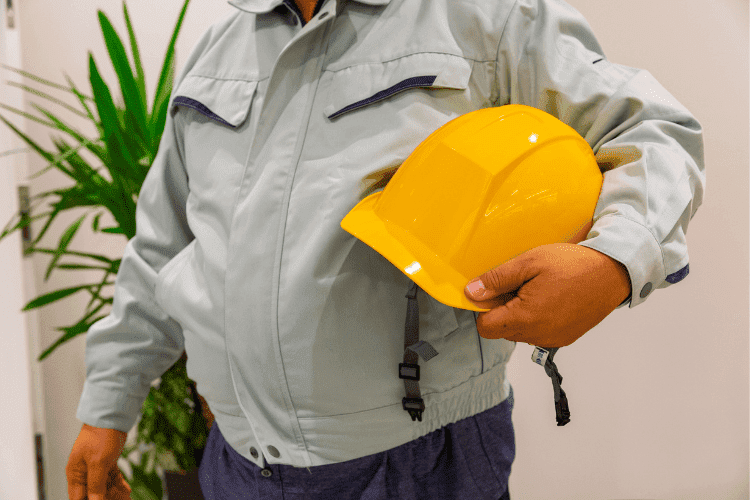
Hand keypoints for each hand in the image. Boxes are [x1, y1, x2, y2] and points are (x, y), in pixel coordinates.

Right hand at [66, 423, 130, 499]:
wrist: (112, 417)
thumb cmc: (101, 435)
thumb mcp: (98, 463)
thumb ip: (95, 484)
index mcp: (75, 473)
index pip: (78, 497)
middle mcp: (83, 471)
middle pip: (92, 493)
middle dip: (104, 498)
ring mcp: (95, 466)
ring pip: (103, 486)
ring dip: (113, 493)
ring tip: (126, 497)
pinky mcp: (106, 462)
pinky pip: (110, 477)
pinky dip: (117, 483)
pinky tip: (126, 489)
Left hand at [464, 243, 630, 346]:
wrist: (613, 271)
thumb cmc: (572, 264)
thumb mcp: (529, 263)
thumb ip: (497, 279)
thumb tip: (471, 292)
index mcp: (525, 318)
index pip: (485, 327)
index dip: (484, 308)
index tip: (495, 290)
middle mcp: (538, 335)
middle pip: (501, 330)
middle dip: (503, 310)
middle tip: (520, 285)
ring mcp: (553, 339)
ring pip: (519, 332)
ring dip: (520, 314)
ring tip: (538, 289)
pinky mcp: (565, 338)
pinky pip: (538, 333)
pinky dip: (537, 318)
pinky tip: (551, 298)